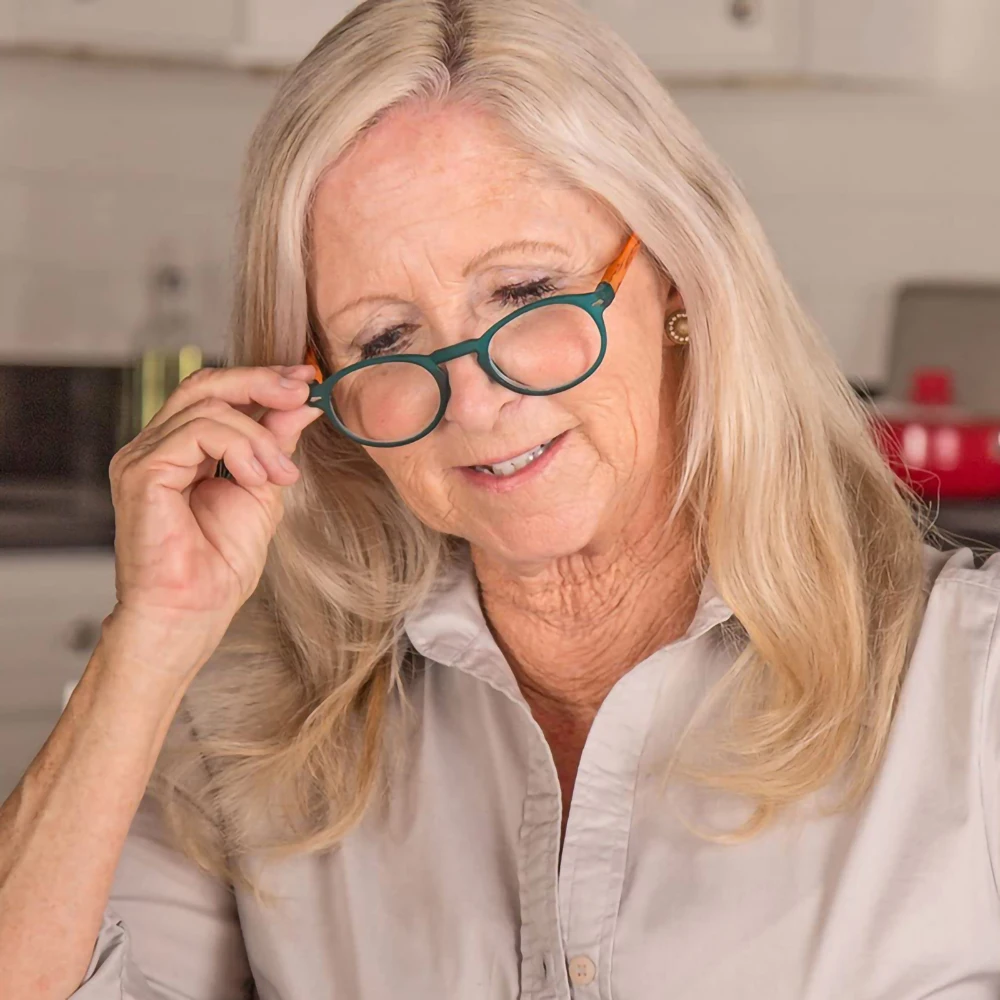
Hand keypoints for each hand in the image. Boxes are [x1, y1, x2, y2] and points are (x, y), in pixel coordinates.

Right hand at [104, 363, 323, 674]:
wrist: (192, 614)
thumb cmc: (220, 566)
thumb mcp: (262, 491)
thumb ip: (275, 445)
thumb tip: (302, 403)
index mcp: (181, 450)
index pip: (215, 393)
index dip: (260, 379)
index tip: (305, 380)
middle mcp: (155, 446)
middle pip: (205, 384)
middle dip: (260, 381)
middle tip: (302, 391)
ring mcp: (143, 457)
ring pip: (206, 406)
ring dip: (259, 434)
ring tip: (281, 474)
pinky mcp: (142, 472)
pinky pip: (195, 432)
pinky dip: (238, 447)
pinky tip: (257, 478)